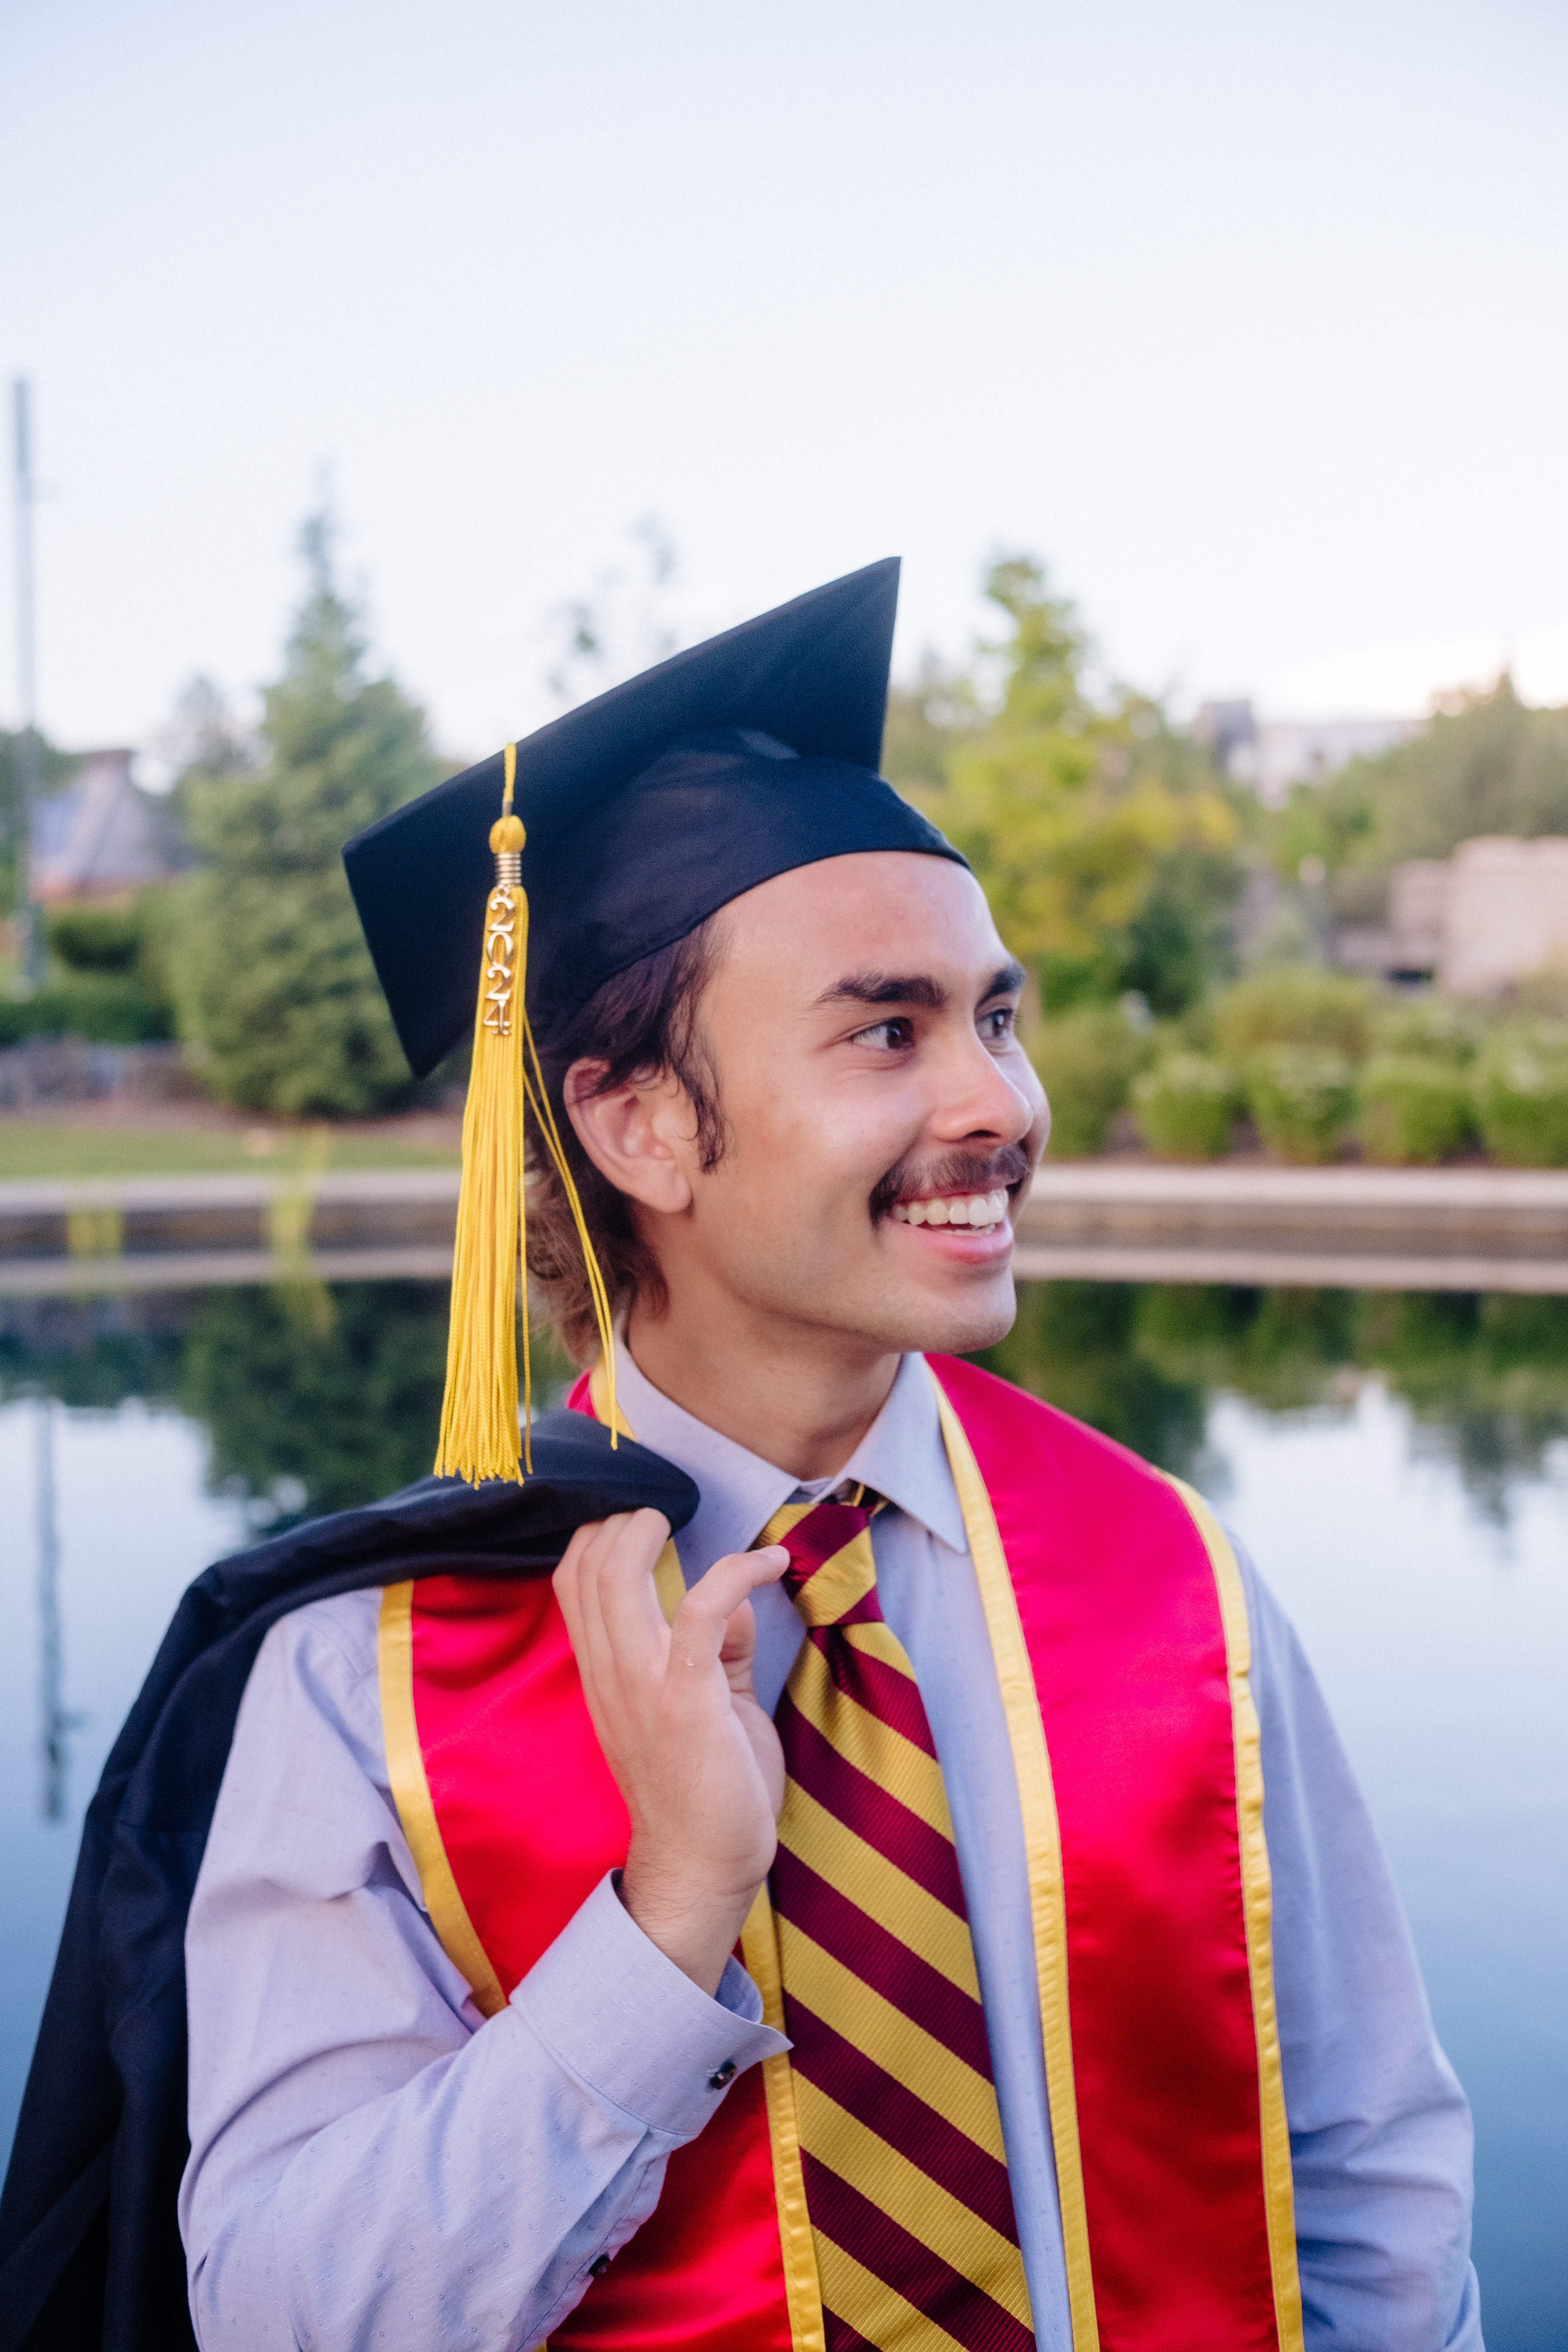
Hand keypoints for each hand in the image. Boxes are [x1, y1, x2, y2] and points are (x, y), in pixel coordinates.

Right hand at [553, 1509, 789, 1994]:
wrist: (704, 1870)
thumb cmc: (709, 1793)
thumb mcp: (705, 1706)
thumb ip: (713, 1653)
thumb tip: (730, 1602)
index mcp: (604, 1674)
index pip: (572, 1579)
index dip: (599, 1533)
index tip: (644, 1517)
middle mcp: (610, 1674)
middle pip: (584, 1564)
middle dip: (620, 1519)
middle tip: (664, 1513)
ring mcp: (642, 1686)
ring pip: (619, 1574)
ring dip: (650, 1531)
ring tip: (686, 1522)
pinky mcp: (686, 1700)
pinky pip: (700, 1610)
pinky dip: (738, 1571)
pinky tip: (772, 1562)